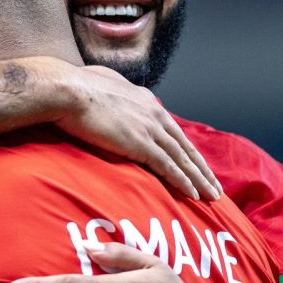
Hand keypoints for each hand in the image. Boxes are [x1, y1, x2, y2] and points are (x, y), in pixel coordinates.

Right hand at [55, 65, 221, 200]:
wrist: (68, 90)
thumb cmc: (76, 87)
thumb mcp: (103, 85)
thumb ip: (114, 93)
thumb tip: (110, 92)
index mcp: (146, 102)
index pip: (174, 131)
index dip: (188, 150)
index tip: (198, 165)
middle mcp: (154, 114)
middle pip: (185, 146)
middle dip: (202, 169)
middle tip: (215, 187)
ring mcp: (149, 129)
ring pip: (182, 159)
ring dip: (199, 179)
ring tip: (211, 196)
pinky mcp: (140, 143)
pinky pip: (168, 167)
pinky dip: (183, 182)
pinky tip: (193, 194)